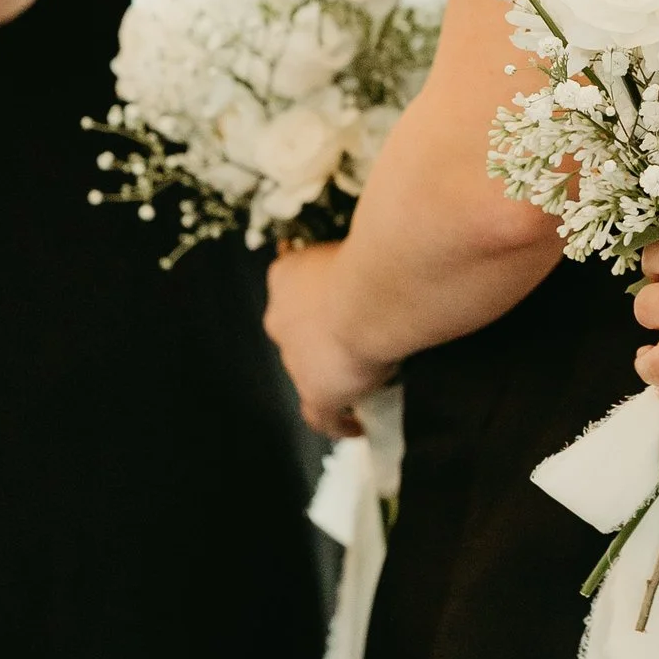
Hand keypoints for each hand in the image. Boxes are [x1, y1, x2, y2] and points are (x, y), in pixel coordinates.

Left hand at [266, 240, 399, 439]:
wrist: (376, 295)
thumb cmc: (374, 257)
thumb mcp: (358, 237)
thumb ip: (357, 246)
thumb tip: (379, 233)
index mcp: (285, 276)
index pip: (290, 284)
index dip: (314, 293)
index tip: (335, 294)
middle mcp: (279, 318)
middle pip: (294, 330)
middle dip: (319, 335)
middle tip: (357, 335)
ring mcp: (294, 359)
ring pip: (306, 370)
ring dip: (330, 372)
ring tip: (363, 375)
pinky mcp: (316, 392)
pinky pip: (322, 417)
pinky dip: (338, 422)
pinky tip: (355, 426)